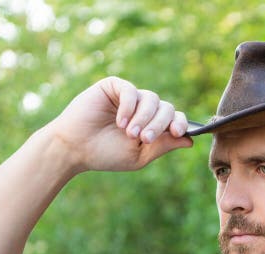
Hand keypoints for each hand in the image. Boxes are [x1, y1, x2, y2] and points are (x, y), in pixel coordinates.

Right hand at [48, 77, 192, 173]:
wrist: (74, 148)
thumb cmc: (105, 154)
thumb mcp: (139, 155)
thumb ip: (163, 146)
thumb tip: (190, 141)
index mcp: (153, 125)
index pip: (175, 118)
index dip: (181, 124)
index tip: (178, 133)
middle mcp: (144, 109)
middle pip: (166, 108)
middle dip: (159, 124)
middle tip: (144, 139)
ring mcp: (130, 96)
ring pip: (152, 99)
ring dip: (144, 117)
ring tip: (130, 133)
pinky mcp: (114, 86)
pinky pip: (131, 91)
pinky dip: (129, 106)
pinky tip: (120, 122)